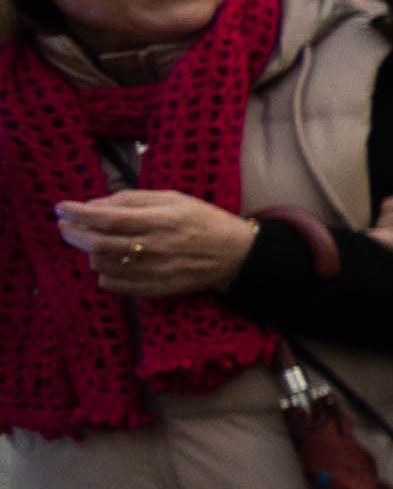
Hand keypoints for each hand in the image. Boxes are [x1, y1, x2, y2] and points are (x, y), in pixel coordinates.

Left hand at [59, 188, 255, 299]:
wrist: (236, 255)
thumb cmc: (204, 221)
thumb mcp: (173, 199)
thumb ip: (133, 199)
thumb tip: (95, 204)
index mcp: (160, 220)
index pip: (108, 218)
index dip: (79, 213)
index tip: (61, 207)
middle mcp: (154, 247)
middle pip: (99, 243)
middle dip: (73, 233)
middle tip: (64, 226)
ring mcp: (154, 271)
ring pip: (102, 265)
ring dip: (89, 252)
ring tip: (91, 243)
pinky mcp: (155, 289)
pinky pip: (115, 285)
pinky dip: (103, 274)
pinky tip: (108, 264)